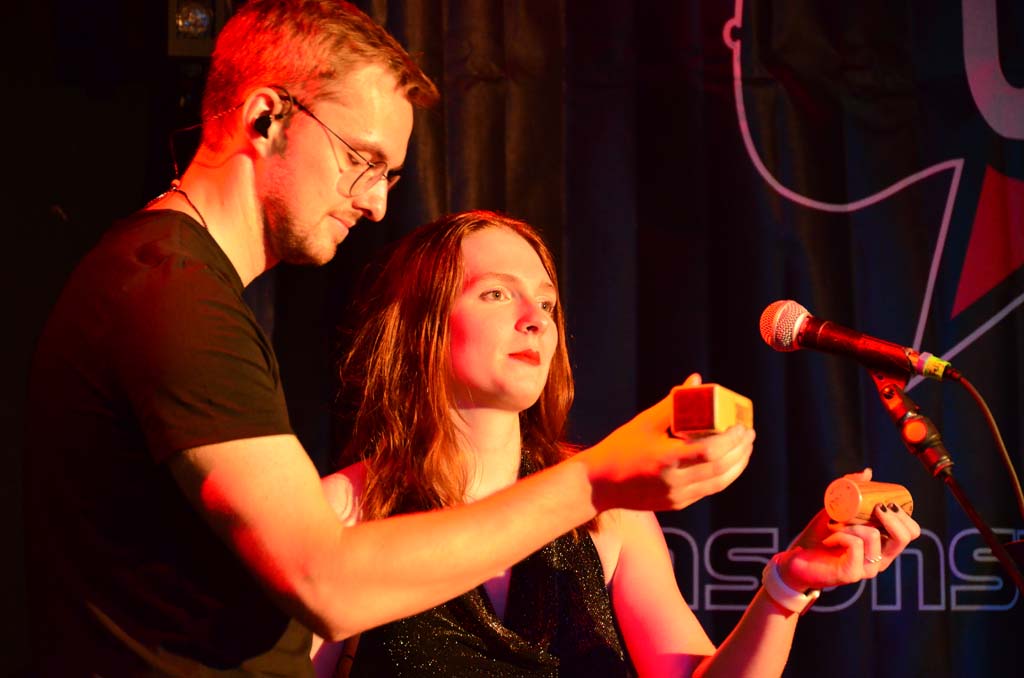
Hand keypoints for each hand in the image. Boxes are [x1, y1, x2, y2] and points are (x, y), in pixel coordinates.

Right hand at [579, 373, 755, 512]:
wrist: (599, 485)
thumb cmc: (620, 448)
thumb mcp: (645, 423)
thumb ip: (673, 403)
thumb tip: (695, 380)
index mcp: (666, 460)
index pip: (710, 452)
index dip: (732, 440)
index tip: (741, 426)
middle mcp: (674, 482)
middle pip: (721, 468)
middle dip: (741, 450)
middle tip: (748, 433)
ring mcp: (677, 497)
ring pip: (719, 483)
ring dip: (738, 465)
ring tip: (745, 447)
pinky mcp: (677, 504)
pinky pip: (708, 490)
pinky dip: (723, 475)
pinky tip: (729, 462)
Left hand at [775, 468, 921, 590]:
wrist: (797, 556)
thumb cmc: (821, 534)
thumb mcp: (838, 509)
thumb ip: (852, 491)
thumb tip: (868, 472)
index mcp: (883, 546)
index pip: (910, 532)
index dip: (904, 516)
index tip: (885, 502)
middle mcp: (880, 560)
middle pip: (903, 537)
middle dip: (891, 516)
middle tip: (874, 507)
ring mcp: (867, 569)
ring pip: (874, 536)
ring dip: (854, 523)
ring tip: (836, 524)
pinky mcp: (851, 574)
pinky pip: (855, 545)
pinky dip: (842, 534)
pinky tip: (830, 537)